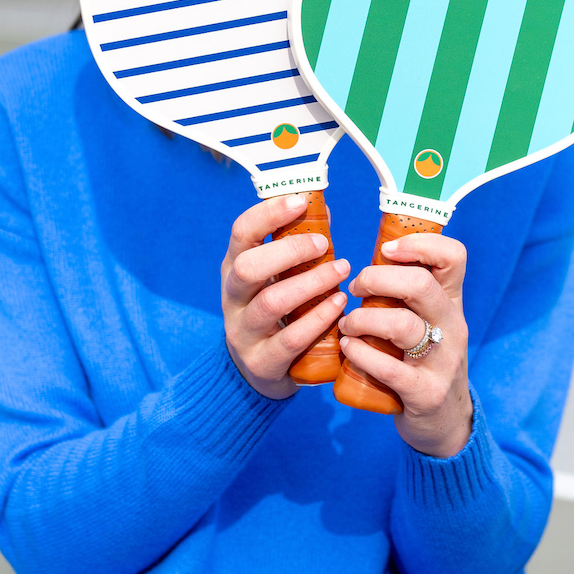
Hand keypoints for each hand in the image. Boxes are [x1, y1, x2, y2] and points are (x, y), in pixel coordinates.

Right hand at [221, 194, 349, 398]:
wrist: (257, 372)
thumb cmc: (276, 312)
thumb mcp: (276, 278)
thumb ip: (294, 248)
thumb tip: (321, 209)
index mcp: (234, 269)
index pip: (240, 233)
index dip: (267, 214)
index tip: (299, 201)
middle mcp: (232, 298)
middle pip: (248, 267)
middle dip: (289, 250)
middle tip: (324, 243)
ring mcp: (243, 332)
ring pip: (271, 302)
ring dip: (311, 282)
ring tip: (342, 271)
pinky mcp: (262, 361)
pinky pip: (291, 338)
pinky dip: (319, 318)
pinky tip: (340, 304)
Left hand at [340, 232, 471, 455]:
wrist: (446, 422)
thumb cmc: (423, 362)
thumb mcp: (428, 324)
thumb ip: (406, 296)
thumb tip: (362, 263)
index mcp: (451, 303)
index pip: (453, 256)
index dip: (419, 243)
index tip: (386, 249)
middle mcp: (453, 327)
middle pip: (421, 284)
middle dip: (378, 279)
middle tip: (356, 288)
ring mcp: (443, 361)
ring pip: (402, 325)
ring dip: (363, 320)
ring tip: (346, 325)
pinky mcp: (427, 393)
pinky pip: (390, 368)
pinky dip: (361, 355)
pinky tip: (348, 349)